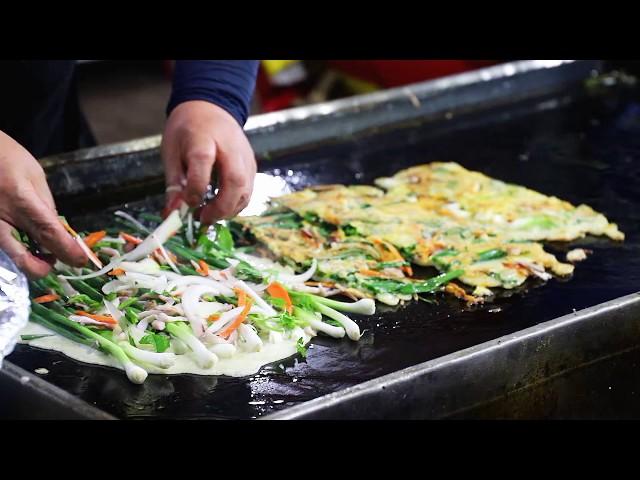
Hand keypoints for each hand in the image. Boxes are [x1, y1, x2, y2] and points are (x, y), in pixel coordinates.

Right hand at [0, 131, 86, 277]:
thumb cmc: (4, 156)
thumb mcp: (33, 174)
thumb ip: (46, 204)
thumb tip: (59, 229)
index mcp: (20, 200)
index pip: (49, 234)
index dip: (68, 251)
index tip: (82, 260)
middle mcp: (1, 220)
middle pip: (26, 261)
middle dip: (46, 266)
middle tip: (56, 256)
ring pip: (13, 259)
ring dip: (31, 259)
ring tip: (40, 244)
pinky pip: (4, 248)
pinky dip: (18, 248)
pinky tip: (24, 235)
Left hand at [161, 100, 256, 223]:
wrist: (211, 108)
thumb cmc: (188, 130)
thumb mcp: (171, 151)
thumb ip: (174, 183)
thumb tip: (173, 214)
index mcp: (203, 138)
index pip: (203, 162)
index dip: (195, 188)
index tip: (186, 204)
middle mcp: (230, 147)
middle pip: (235, 181)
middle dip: (220, 207)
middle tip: (202, 218)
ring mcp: (245, 157)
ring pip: (246, 191)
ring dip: (228, 210)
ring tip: (208, 215)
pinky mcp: (252, 166)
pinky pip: (248, 191)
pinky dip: (234, 205)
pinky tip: (219, 207)